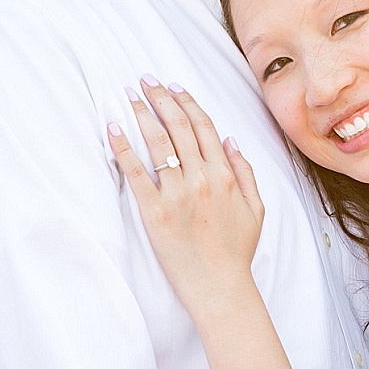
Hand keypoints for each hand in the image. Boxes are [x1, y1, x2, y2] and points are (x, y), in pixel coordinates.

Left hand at [108, 77, 264, 311]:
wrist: (221, 288)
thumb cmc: (236, 252)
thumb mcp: (256, 209)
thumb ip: (245, 172)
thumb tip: (230, 140)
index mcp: (226, 175)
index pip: (204, 126)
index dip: (186, 101)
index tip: (172, 86)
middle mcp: (202, 179)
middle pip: (178, 127)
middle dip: (160, 98)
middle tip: (144, 80)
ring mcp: (178, 195)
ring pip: (157, 142)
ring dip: (141, 114)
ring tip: (128, 96)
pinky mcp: (155, 213)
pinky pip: (136, 173)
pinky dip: (123, 148)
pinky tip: (112, 129)